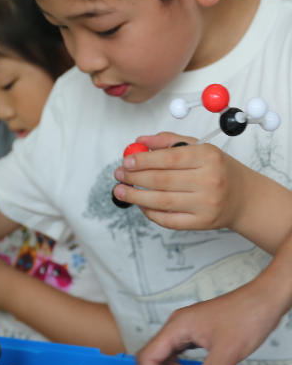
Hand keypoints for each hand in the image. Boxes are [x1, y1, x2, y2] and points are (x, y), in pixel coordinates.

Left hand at [113, 134, 243, 231]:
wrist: (246, 198)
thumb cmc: (218, 169)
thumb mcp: (199, 147)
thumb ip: (168, 140)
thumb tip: (139, 141)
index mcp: (208, 157)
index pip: (168, 158)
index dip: (142, 160)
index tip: (125, 161)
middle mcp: (209, 181)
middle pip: (162, 180)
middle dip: (134, 178)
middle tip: (118, 175)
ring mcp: (207, 204)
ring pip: (163, 201)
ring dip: (136, 196)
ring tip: (120, 191)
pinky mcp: (204, 223)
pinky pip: (171, 220)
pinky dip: (151, 214)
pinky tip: (141, 205)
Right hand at [135, 275, 287, 364]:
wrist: (261, 302)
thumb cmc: (244, 318)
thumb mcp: (224, 356)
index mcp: (176, 327)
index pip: (149, 357)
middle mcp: (176, 326)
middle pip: (152, 356)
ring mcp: (184, 328)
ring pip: (163, 355)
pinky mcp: (194, 332)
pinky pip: (176, 352)